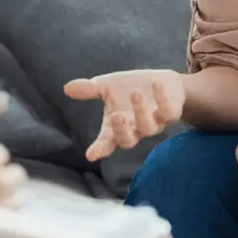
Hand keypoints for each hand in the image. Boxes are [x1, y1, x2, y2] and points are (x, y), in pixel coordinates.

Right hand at [64, 69, 184, 161]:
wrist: (162, 82)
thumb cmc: (129, 87)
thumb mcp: (107, 87)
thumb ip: (89, 90)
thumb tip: (66, 88)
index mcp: (117, 125)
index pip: (106, 141)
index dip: (99, 148)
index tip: (91, 154)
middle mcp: (135, 128)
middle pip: (128, 141)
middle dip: (121, 131)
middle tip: (116, 117)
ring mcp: (154, 123)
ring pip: (148, 128)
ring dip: (141, 111)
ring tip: (135, 93)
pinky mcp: (170, 114)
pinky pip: (169, 113)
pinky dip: (163, 99)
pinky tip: (156, 83)